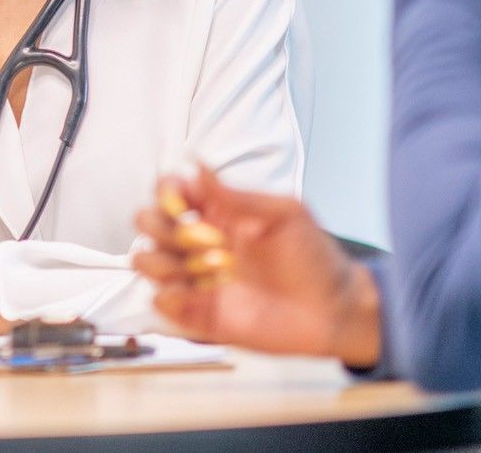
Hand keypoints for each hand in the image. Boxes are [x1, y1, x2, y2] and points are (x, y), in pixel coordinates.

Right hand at [132, 168, 380, 367]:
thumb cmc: (315, 258)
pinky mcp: (200, 313)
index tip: (179, 201)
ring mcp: (198, 278)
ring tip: (196, 270)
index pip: (171, 192)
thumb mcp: (285, 214)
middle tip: (195, 240)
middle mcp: (201, 243)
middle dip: (160, 227)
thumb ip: (239, 195)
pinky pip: (162, 303)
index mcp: (218, 214)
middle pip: (150, 224)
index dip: (165, 192)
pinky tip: (194, 295)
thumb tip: (198, 167)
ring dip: (161, 262)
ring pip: (147, 261)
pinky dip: (167, 297)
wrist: (333, 310)